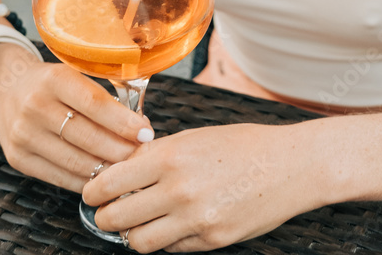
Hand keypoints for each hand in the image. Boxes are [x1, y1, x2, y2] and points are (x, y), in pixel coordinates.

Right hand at [0, 45, 152, 191]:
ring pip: (75, 161)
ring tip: (128, 169)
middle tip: (143, 155)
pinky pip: (59, 176)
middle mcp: (35, 106)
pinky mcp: (18, 159)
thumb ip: (101, 96)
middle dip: (120, 149)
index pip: (94, 103)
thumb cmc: (49, 82)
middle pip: (87, 136)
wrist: (5, 89)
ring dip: (106, 169)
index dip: (123, 121)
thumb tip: (139, 126)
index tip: (146, 133)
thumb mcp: (72, 74)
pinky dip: (85, 180)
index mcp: (54, 79)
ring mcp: (24, 135)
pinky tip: (102, 178)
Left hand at [83, 121, 318, 251]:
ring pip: (139, 241)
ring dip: (131, 234)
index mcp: (171, 156)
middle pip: (117, 216)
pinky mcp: (211, 241)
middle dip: (105, 216)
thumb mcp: (194, 137)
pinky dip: (164, 240)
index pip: (111, 181)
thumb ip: (157, 155)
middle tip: (105, 211)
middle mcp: (179, 190)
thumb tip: (121, 169)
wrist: (289, 165)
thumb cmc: (243, 145)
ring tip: (135, 222)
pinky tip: (170, 225)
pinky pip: (171, 248)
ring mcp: (196, 219)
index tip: (91, 192)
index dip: (94, 190)